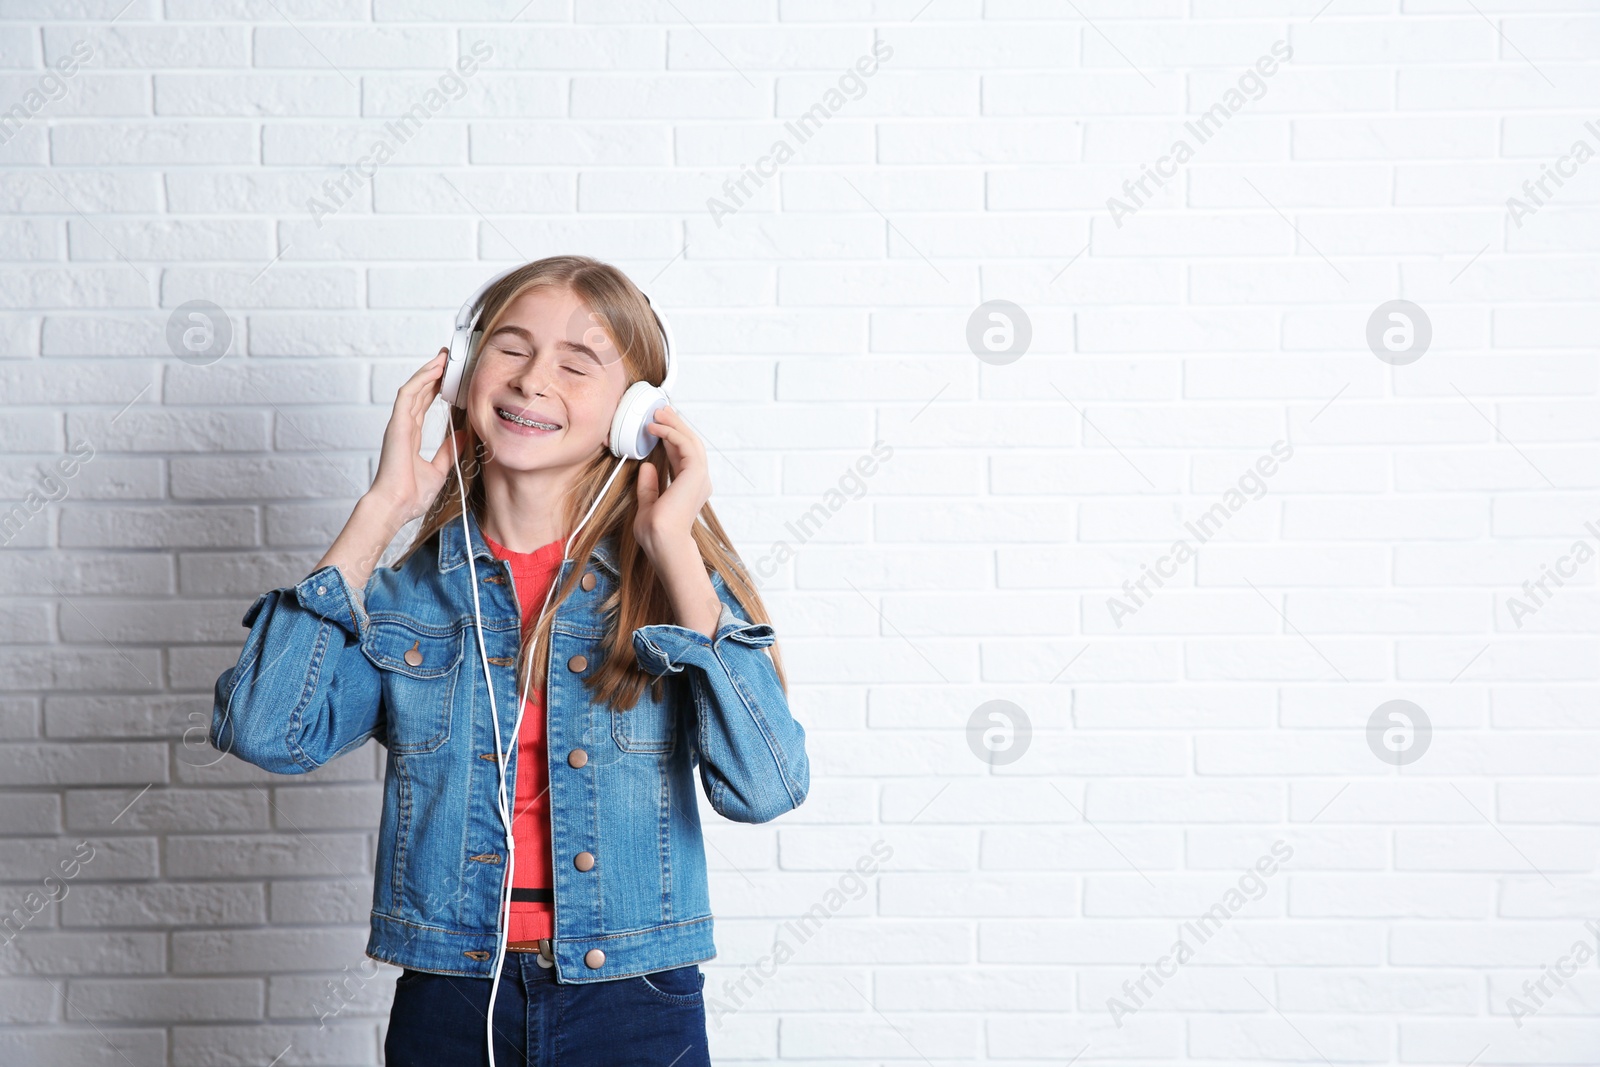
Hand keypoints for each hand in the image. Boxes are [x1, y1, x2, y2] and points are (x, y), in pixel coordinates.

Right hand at [365, 349, 464, 524]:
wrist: (396, 506)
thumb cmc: (411, 495)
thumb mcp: (438, 469)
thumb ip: (448, 451)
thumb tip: (461, 436)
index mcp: (410, 436)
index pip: (423, 404)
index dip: (435, 388)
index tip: (449, 377)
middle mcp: (403, 427)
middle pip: (419, 392)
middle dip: (433, 374)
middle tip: (447, 358)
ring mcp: (399, 424)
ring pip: (413, 389)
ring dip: (428, 371)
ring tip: (443, 357)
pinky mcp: (397, 425)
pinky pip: (408, 395)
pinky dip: (420, 380)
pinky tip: (434, 369)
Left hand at [633, 405, 710, 562]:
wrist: (663, 541)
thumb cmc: (656, 533)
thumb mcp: (647, 505)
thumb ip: (649, 487)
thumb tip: (647, 467)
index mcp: (690, 489)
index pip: (682, 457)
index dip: (671, 439)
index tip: (658, 426)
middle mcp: (698, 482)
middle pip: (690, 444)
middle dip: (675, 425)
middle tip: (661, 411)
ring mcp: (699, 477)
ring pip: (690, 440)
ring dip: (674, 424)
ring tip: (658, 413)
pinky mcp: (695, 473)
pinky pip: (685, 445)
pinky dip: (671, 433)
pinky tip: (656, 428)